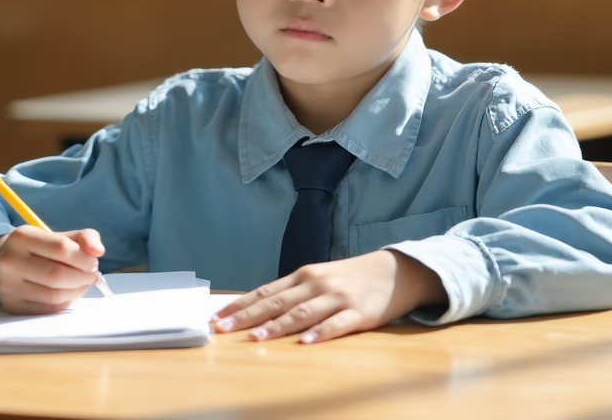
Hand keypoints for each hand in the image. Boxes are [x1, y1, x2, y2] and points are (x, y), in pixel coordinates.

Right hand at [0, 226, 104, 314]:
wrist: (3, 262)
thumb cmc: (40, 248)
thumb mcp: (60, 236)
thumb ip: (85, 238)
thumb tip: (98, 251)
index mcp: (22, 236)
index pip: (62, 248)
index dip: (85, 258)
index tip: (93, 261)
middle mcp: (9, 260)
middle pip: (58, 275)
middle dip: (83, 277)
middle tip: (92, 275)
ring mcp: (7, 286)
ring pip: (54, 295)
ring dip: (77, 291)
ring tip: (83, 284)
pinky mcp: (11, 305)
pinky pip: (48, 309)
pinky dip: (65, 302)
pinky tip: (68, 294)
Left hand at [211, 250, 444, 342]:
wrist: (393, 270)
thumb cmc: (350, 278)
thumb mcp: (319, 279)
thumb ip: (292, 293)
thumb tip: (257, 309)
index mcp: (303, 276)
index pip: (265, 291)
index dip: (241, 305)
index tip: (217, 317)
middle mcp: (316, 284)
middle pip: (277, 302)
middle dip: (248, 316)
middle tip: (225, 329)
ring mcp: (337, 297)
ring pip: (302, 313)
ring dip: (278, 326)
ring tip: (257, 337)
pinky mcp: (358, 312)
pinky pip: (336, 324)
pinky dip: (320, 332)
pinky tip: (307, 341)